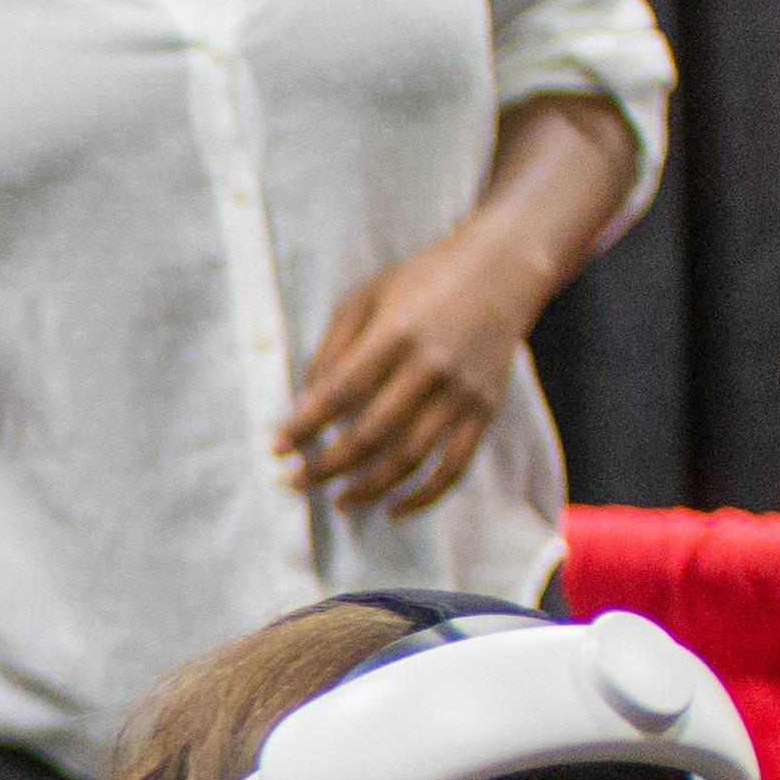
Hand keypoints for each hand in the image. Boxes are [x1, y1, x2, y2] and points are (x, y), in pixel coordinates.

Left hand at [278, 228, 546, 515]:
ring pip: (410, 458)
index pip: (339, 392)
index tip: (276, 448)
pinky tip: (393, 510)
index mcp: (396, 334)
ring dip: (368, 488)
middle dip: (327, 466)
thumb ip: (333, 348)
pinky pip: (454, 468)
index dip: (304, 425)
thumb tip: (306, 402)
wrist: (503, 269)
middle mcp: (432, 367)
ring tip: (338, 502)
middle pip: (371, 434)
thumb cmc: (422, 280)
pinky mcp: (485, 411)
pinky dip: (423, 497)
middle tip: (295, 483)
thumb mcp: (366, 297)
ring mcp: (462, 393)